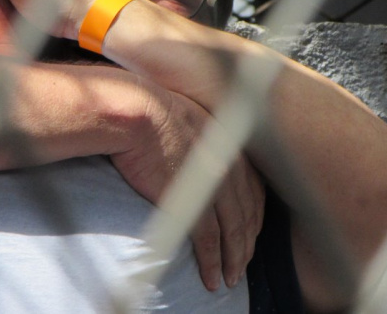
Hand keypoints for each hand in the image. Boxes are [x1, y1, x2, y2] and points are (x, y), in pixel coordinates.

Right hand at [109, 89, 264, 290]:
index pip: (251, 187)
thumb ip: (194, 134)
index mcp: (227, 142)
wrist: (133, 110)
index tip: (250, 231)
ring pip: (233, 231)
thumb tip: (183, 145)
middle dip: (247, 242)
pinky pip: (209, 241)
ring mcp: (213, 184)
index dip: (253, 213)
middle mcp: (228, 164)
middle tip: (243, 262)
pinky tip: (213, 279)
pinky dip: (213, 263)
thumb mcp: (183, 115)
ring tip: (230, 278)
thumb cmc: (146, 107)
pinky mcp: (192, 201)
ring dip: (234, 259)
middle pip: (248, 213)